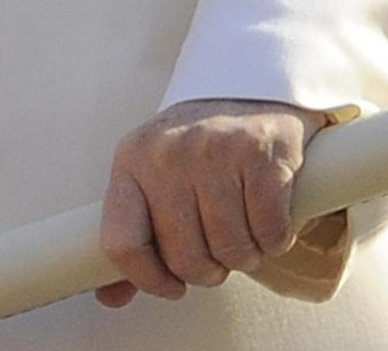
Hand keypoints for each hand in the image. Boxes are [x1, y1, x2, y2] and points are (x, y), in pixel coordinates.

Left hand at [95, 98, 329, 306]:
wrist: (250, 89)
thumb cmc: (198, 147)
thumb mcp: (153, 180)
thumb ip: (135, 238)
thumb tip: (111, 297)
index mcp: (130, 162)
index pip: (120, 242)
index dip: (148, 280)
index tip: (172, 286)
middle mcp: (166, 154)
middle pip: (186, 258)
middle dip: (209, 269)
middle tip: (218, 248)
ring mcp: (214, 151)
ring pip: (232, 252)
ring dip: (245, 254)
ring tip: (243, 227)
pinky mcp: (260, 154)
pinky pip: (270, 234)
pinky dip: (275, 238)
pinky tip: (268, 216)